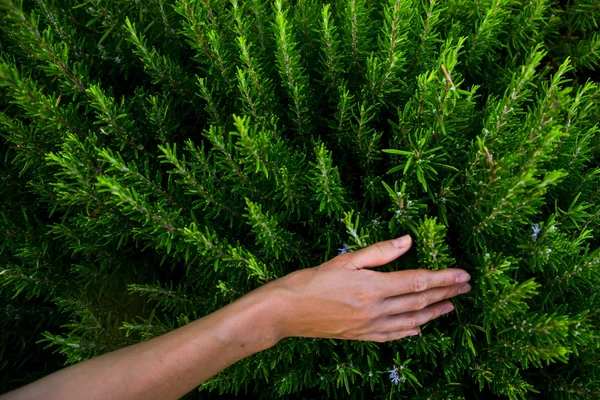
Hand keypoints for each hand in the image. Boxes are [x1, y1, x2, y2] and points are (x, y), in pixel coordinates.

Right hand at [265, 235, 470, 342]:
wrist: (287, 311)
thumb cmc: (312, 280)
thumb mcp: (346, 259)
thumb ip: (380, 252)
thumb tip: (408, 240)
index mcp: (373, 287)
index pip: (418, 281)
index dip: (443, 277)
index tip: (463, 274)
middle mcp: (376, 309)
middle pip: (420, 301)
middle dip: (446, 293)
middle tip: (466, 287)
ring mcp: (370, 326)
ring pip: (412, 319)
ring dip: (435, 313)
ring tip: (452, 306)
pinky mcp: (362, 336)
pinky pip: (394, 334)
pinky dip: (411, 330)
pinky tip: (420, 327)